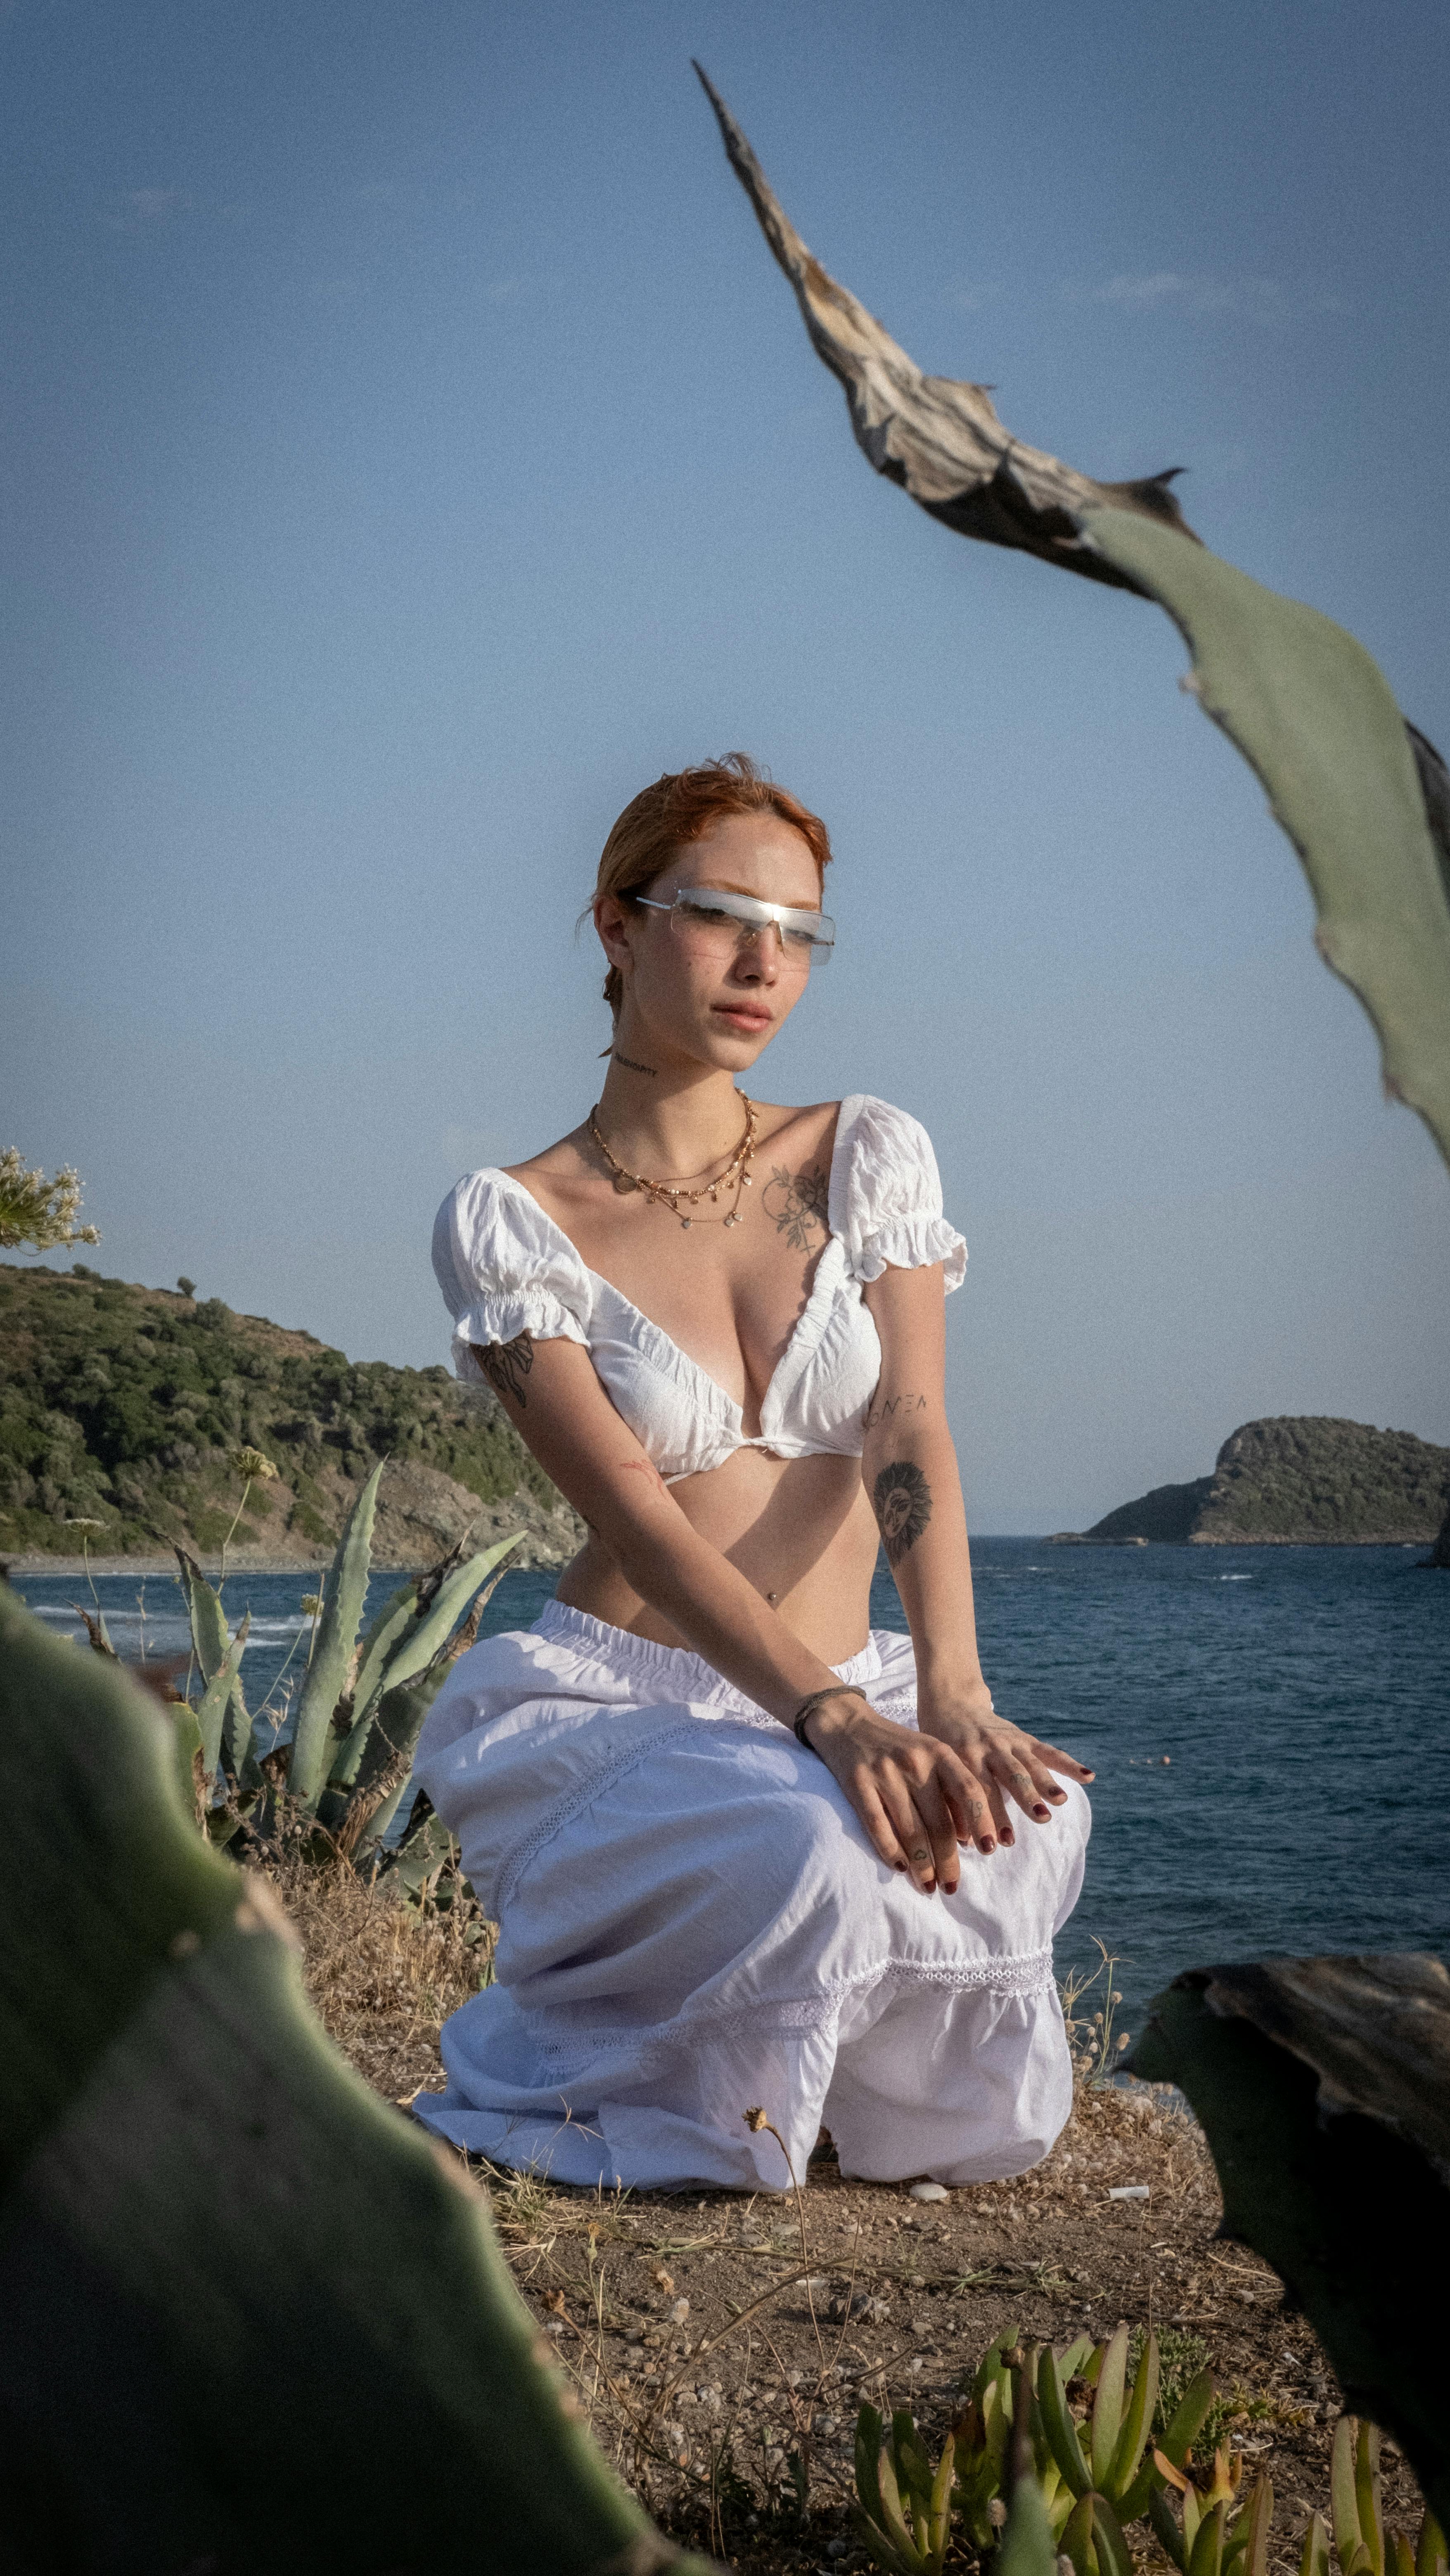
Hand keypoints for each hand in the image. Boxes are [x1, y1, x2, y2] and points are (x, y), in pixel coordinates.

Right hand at [801, 1691, 993, 1896]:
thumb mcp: (931, 1753)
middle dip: (948, 1860)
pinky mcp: (857, 1784)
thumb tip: (971, 1836)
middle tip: (952, 1886)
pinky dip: (890, 1851)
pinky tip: (900, 1868)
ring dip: (922, 1866)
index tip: (988, 1850)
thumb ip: (952, 1785)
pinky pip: (877, 1826)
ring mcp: (885, 1773)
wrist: (848, 1723)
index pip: (968, 1790)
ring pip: (911, 1831)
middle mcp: (915, 1762)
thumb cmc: (898, 1747)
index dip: (981, 1821)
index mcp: (939, 1752)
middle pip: (939, 1821)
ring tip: (928, 1886)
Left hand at [916, 1679, 1093, 1853]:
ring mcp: (1009, 1741)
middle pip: (1010, 1775)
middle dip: (1025, 1798)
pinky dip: (1069, 1763)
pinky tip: (1089, 1776)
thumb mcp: (939, 1771)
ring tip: (1060, 1801)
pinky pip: (1048, 1751)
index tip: (992, 1845)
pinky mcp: (1024, 1738)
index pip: (977, 1791)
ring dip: (1047, 1782)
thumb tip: (961, 1842)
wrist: (951, 1705)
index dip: (986, 1818)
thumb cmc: (942, 1750)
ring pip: (1030, 1763)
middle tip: (1039, 1820)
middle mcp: (988, 1748)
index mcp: (963, 1758)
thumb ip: (951, 1804)